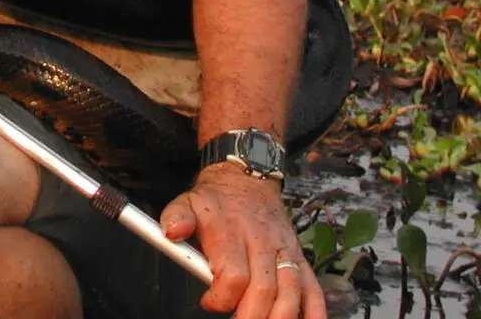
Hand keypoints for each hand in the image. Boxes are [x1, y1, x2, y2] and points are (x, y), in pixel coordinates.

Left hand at [161, 165, 324, 318]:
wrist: (247, 181)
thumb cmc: (217, 200)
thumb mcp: (187, 201)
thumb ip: (175, 217)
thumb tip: (171, 231)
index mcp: (232, 233)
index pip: (233, 275)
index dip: (221, 297)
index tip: (208, 302)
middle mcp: (262, 243)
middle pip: (264, 290)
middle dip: (251, 315)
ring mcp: (284, 252)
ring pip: (291, 291)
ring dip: (281, 316)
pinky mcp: (299, 257)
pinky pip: (313, 288)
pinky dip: (315, 311)